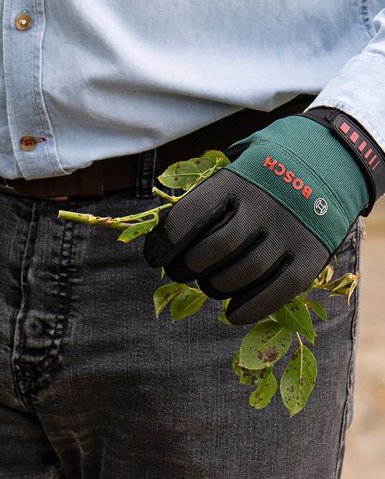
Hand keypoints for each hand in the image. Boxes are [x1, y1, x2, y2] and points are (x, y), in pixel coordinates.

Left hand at [144, 115, 369, 324]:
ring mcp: (288, 231)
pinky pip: (279, 290)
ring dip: (216, 287)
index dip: (164, 242)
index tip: (152, 257)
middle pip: (214, 248)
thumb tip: (167, 233)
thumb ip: (206, 196)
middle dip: (187, 267)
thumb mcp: (232, 168)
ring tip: (207, 286)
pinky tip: (231, 314)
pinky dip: (252, 307)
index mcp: (233, 180)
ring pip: (243, 272)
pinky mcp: (311, 255)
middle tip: (177, 273)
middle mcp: (261, 206)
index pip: (188, 215)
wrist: (327, 164)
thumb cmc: (262, 173)